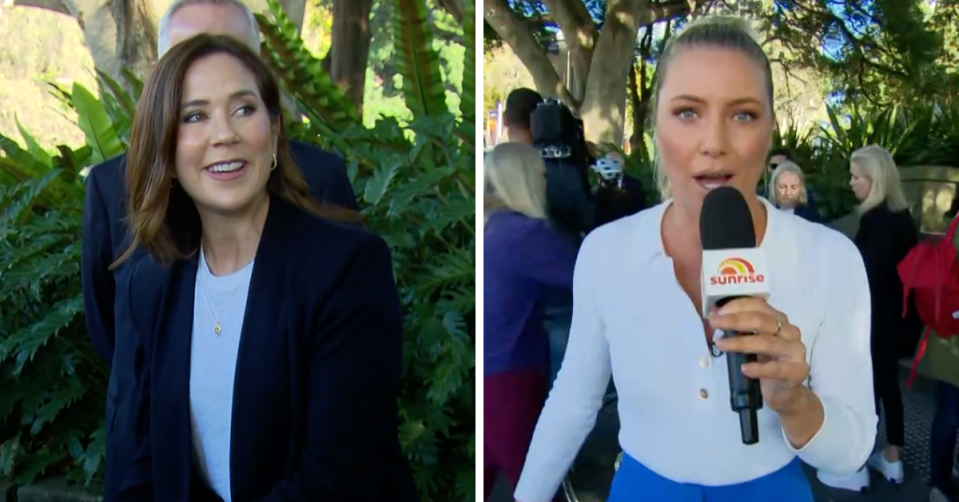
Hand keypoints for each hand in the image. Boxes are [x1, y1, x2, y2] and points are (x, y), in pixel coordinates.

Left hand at [709, 298, 809, 414]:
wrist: (784, 392)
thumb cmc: (765, 363)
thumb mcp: (751, 342)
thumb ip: (738, 329)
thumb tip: (714, 316)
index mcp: (778, 320)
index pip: (759, 305)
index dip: (737, 306)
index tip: (717, 312)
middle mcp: (789, 331)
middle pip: (761, 321)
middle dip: (734, 320)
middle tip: (714, 323)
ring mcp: (795, 350)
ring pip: (767, 342)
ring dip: (740, 342)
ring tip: (721, 344)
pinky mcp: (798, 370)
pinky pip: (776, 368)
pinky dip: (758, 368)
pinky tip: (744, 369)